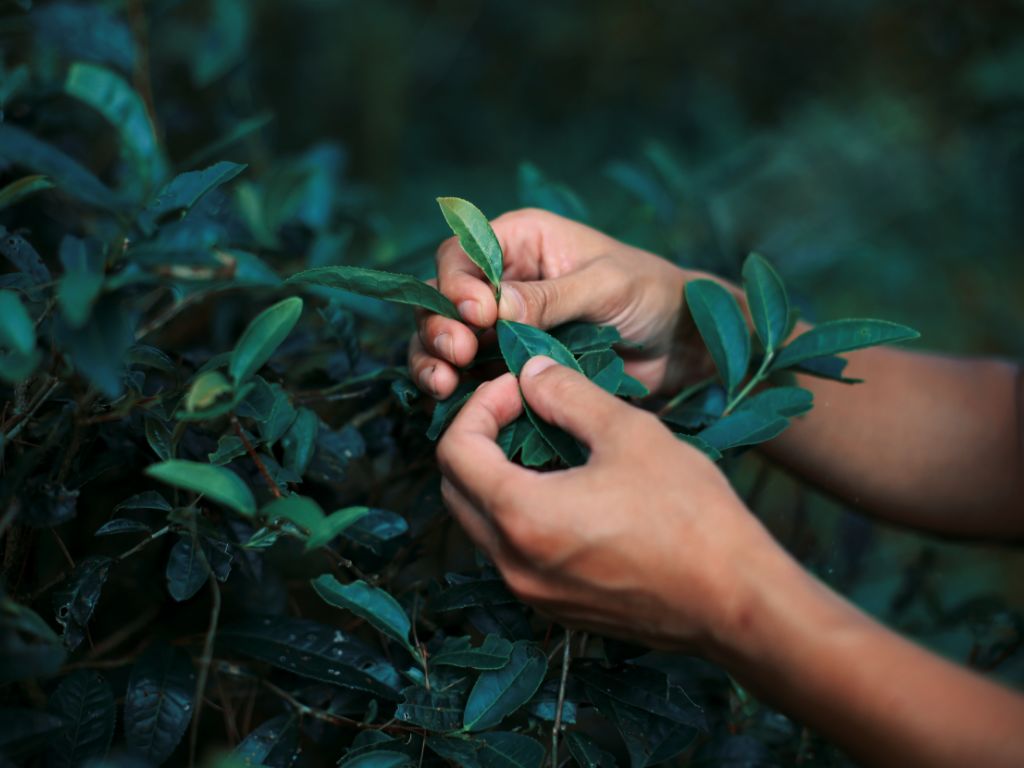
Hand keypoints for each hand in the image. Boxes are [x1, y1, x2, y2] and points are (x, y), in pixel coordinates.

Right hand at [409, 208, 730, 398]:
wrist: (681, 343)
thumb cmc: (652, 293)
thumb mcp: (605, 284)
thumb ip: (549, 297)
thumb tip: (491, 307)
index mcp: (521, 241)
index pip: (462, 254)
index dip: (456, 285)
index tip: (477, 315)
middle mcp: (501, 280)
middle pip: (441, 299)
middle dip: (437, 327)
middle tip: (457, 354)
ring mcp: (501, 326)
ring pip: (444, 339)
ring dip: (433, 359)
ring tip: (445, 383)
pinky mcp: (509, 365)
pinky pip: (468, 376)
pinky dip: (454, 389)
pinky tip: (452, 401)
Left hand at [435, 355, 780, 653]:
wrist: (735, 601)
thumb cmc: (690, 513)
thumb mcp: (628, 433)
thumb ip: (566, 395)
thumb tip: (530, 373)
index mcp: (520, 516)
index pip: (454, 451)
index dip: (479, 406)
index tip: (518, 389)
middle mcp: (512, 564)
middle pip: (457, 489)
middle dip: (479, 440)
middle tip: (523, 411)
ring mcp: (532, 593)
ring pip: (482, 524)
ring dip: (498, 478)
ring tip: (546, 447)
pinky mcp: (556, 608)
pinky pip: (512, 554)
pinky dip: (520, 514)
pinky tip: (566, 491)